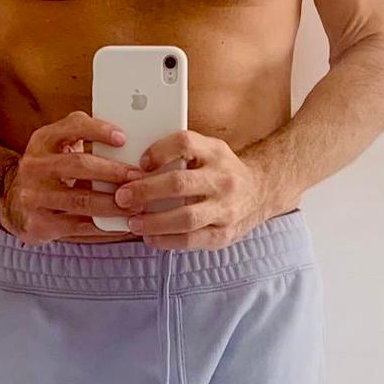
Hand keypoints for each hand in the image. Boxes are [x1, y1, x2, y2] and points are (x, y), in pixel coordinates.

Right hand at [0, 110, 144, 244]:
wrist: (13, 204)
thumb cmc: (50, 172)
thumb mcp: (57, 147)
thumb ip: (83, 136)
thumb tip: (125, 140)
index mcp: (43, 141)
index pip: (71, 127)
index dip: (98, 130)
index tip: (123, 138)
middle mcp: (34, 166)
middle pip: (78, 165)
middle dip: (113, 172)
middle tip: (138, 178)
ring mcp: (33, 196)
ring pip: (80, 200)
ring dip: (113, 204)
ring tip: (135, 205)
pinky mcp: (38, 223)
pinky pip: (78, 226)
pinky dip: (104, 227)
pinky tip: (122, 226)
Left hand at [113, 129, 283, 249]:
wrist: (261, 191)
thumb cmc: (222, 170)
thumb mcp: (208, 150)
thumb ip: (180, 153)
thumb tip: (136, 167)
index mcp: (216, 153)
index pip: (185, 143)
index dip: (159, 151)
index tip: (141, 162)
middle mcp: (223, 180)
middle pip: (179, 184)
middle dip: (145, 191)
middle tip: (122, 197)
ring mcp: (226, 209)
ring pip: (186, 217)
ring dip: (154, 222)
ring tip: (133, 222)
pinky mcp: (224, 234)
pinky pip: (192, 240)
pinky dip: (167, 241)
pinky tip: (151, 238)